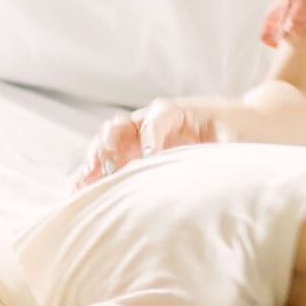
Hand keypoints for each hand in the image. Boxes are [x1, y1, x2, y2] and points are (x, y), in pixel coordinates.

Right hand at [77, 98, 222, 187]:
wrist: (227, 128)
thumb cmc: (228, 130)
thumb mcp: (229, 136)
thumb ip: (221, 146)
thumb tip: (216, 162)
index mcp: (171, 112)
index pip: (155, 119)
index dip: (150, 136)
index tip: (150, 157)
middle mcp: (145, 122)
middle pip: (118, 127)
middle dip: (112, 147)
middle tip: (112, 170)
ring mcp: (131, 138)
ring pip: (103, 143)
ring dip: (94, 161)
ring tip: (87, 182)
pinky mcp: (125, 156)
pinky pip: (100, 164)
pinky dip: (88, 177)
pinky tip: (77, 193)